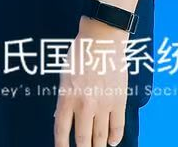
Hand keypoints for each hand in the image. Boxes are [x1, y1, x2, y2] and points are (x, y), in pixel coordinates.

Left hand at [55, 18, 129, 146]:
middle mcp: (84, 105)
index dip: (60, 145)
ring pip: (101, 136)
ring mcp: (103, 105)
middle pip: (82, 138)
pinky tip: (112, 142)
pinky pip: (118, 126)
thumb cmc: (79, 55)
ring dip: (98, 146)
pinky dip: (116, 137)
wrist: (101, 40)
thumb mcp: (63, 76)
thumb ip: (63, 98)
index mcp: (67, 97)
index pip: (61, 129)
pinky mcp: (118, 101)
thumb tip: (59, 117)